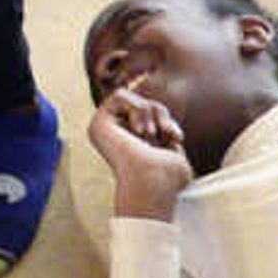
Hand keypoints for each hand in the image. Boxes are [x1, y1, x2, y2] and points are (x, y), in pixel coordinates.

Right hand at [88, 89, 194, 221]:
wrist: (155, 183)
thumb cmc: (169, 177)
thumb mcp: (172, 147)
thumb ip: (164, 130)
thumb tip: (163, 116)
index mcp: (129, 145)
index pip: (147, 114)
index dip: (164, 116)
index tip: (178, 137)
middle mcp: (113, 137)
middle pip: (140, 103)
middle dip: (160, 113)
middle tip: (165, 134)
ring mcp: (104, 131)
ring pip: (132, 98)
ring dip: (149, 112)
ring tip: (151, 135)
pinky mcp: (99, 124)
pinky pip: (119, 94)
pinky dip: (137, 109)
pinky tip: (140, 131)